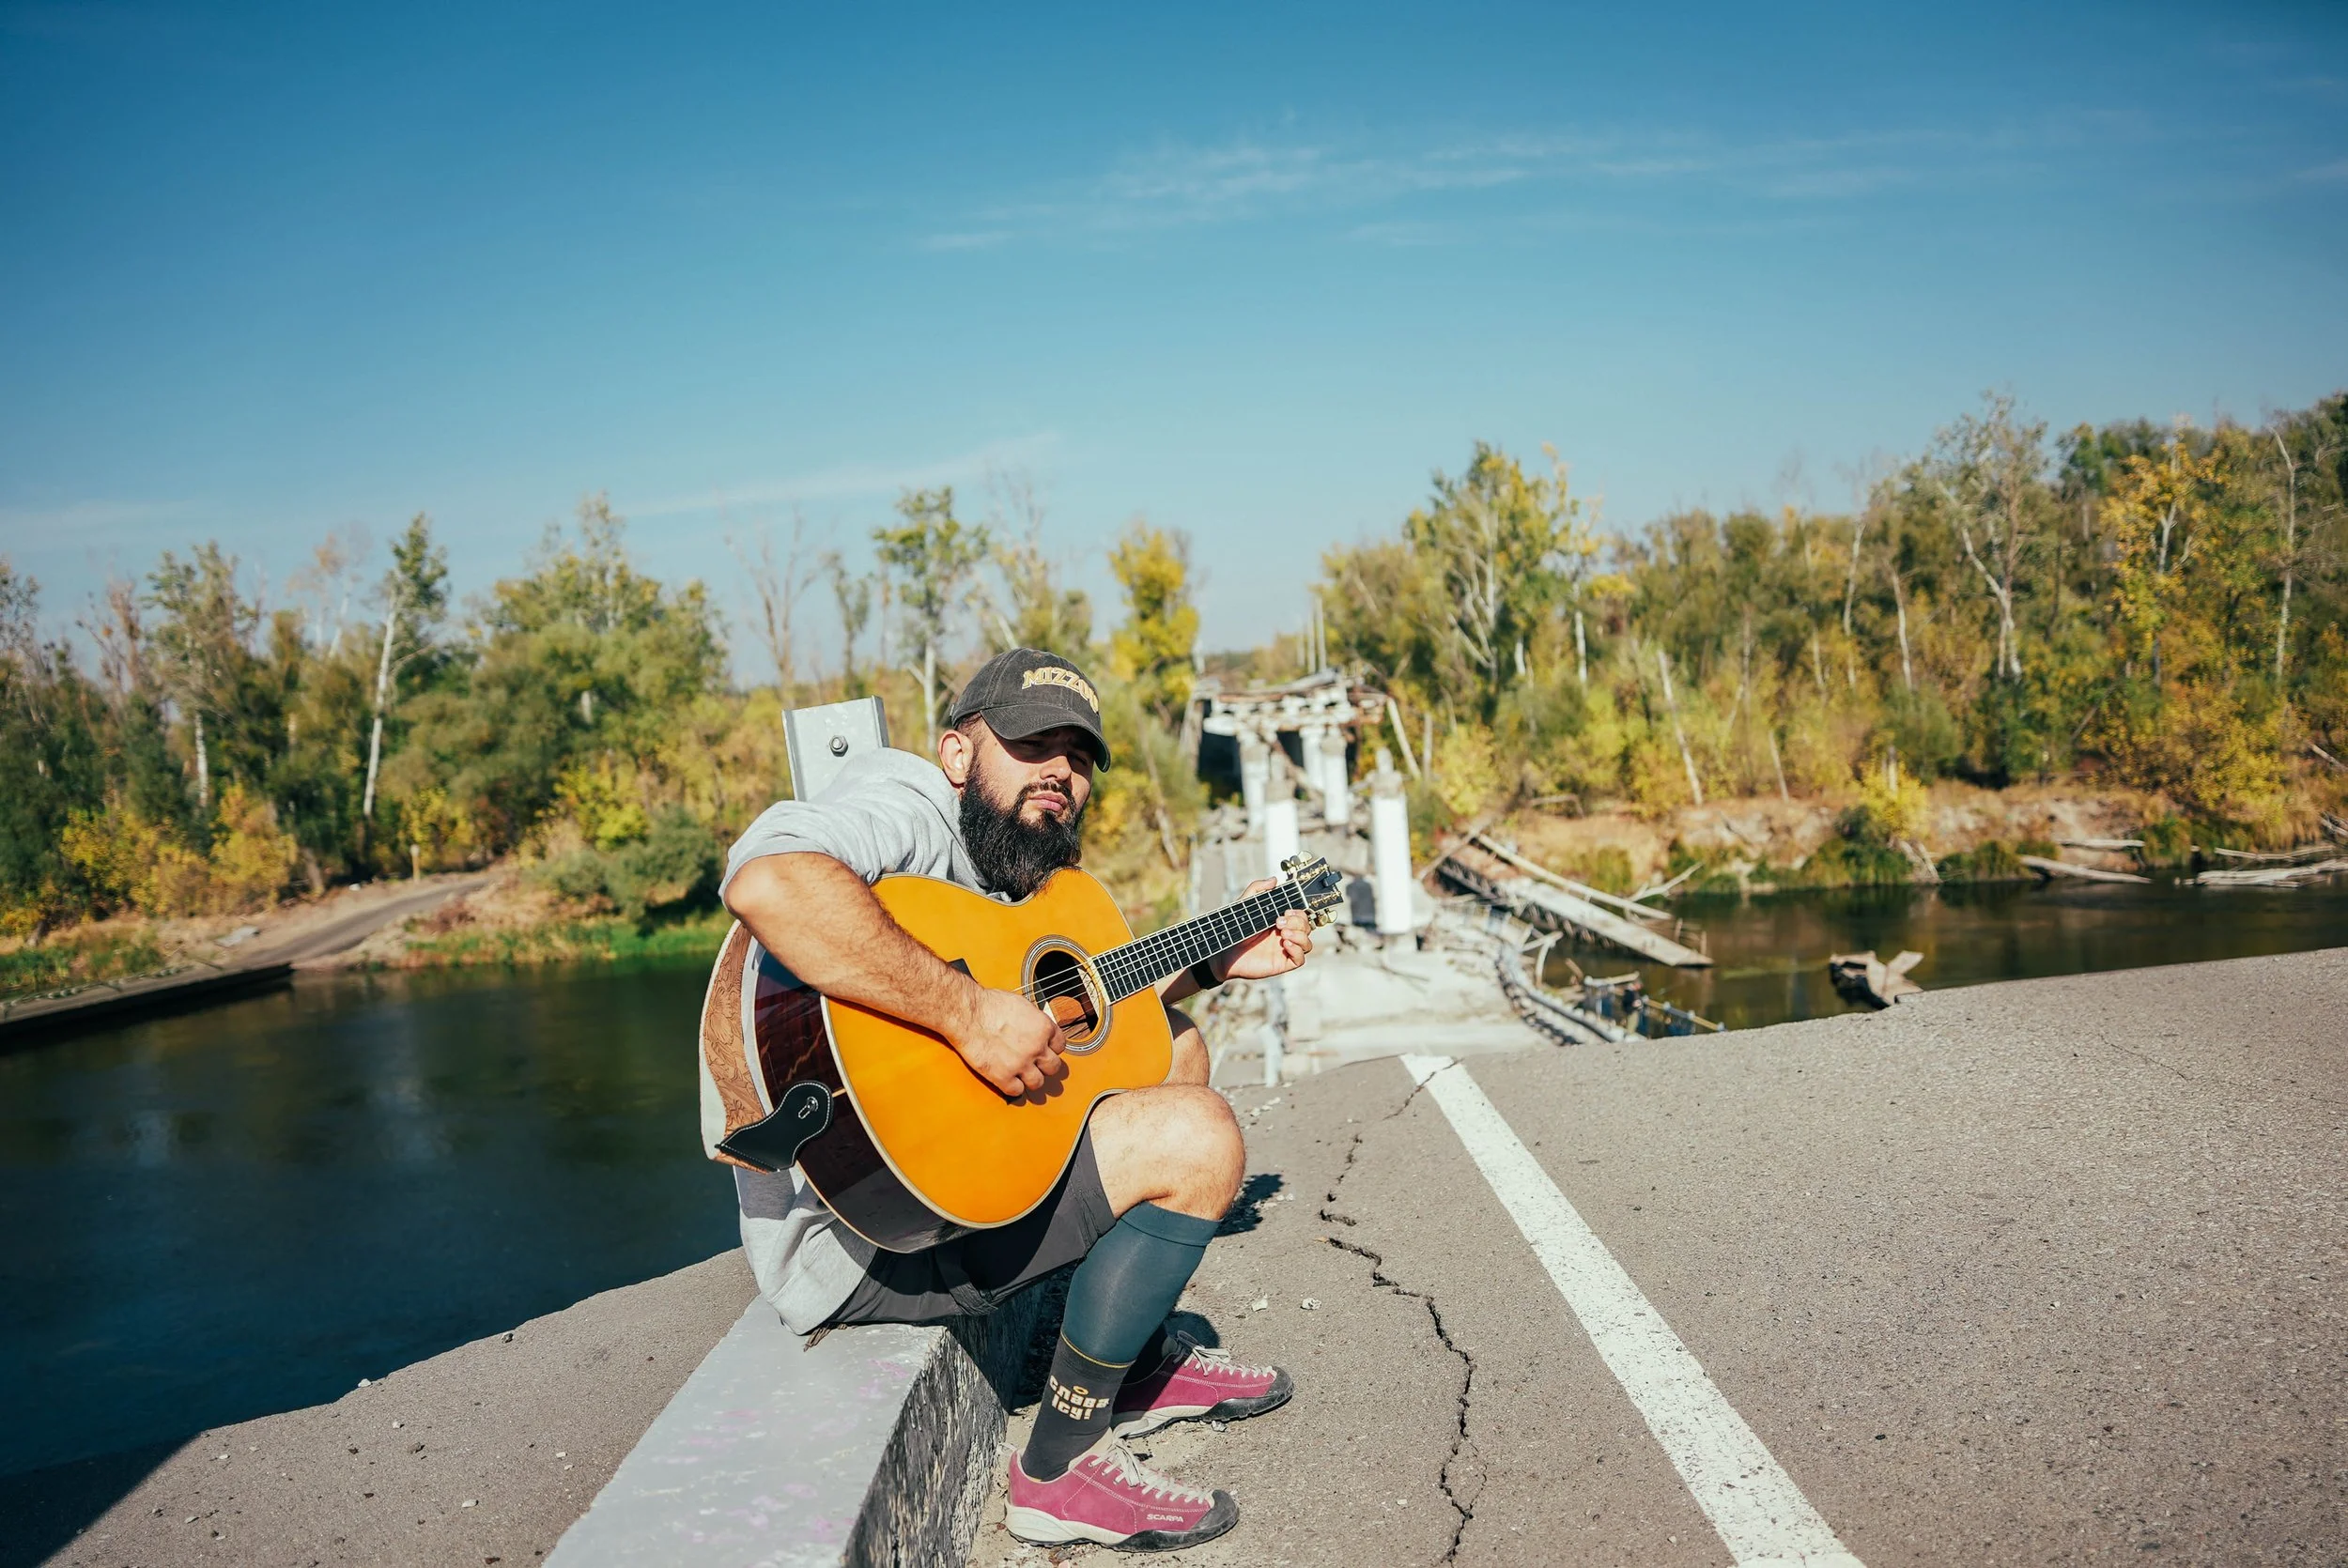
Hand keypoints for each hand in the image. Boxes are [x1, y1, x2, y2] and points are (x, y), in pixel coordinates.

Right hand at [952, 985, 1068, 1097]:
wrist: (968, 1014)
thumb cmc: (990, 1005)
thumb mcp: (1022, 1005)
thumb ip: (1034, 1020)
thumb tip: (1037, 1027)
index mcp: (1043, 1028)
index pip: (1060, 1046)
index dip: (1052, 1048)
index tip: (1046, 1050)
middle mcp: (1036, 1048)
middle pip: (1053, 1067)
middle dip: (1046, 1066)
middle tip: (1037, 1065)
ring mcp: (1021, 1064)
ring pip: (1038, 1083)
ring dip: (1031, 1079)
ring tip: (1023, 1075)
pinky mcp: (1003, 1076)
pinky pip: (1017, 1091)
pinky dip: (1013, 1087)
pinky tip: (1008, 1080)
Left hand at [1217, 877, 1314, 981]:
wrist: (1225, 951)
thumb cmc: (1235, 929)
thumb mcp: (1245, 905)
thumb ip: (1257, 889)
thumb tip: (1274, 880)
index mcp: (1280, 921)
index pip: (1300, 915)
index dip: (1299, 912)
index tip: (1287, 910)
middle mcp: (1285, 934)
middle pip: (1306, 927)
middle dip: (1297, 922)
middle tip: (1279, 922)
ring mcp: (1285, 949)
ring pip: (1307, 943)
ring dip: (1299, 935)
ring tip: (1282, 934)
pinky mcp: (1283, 963)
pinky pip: (1300, 958)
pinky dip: (1297, 950)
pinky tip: (1285, 944)